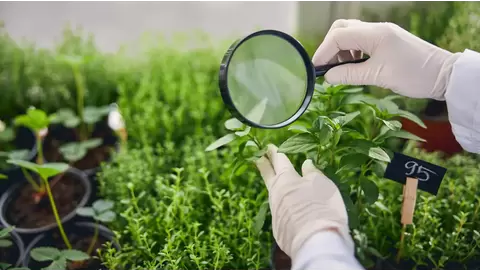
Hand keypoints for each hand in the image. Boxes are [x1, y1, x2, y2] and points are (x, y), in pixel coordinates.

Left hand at [255, 144, 353, 257]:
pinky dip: (283, 207)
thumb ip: (313, 173)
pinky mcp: (278, 229)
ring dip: (273, 186)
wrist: (316, 242)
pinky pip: (280, 213)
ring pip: (273, 194)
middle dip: (263, 165)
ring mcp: (275, 212)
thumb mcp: (322, 185)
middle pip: (268, 175)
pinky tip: (288, 209)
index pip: (279, 161)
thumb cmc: (322, 207)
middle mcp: (276, 194)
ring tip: (275, 181)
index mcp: (287, 179)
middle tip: (257, 157)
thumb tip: (306, 164)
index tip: (268, 146)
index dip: (274, 152)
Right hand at [312, 19, 461, 99]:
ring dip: (340, 49)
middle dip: (330, 46)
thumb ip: (350, 74)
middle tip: (327, 67)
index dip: (323, 52)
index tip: (316, 68)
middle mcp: (376, 29)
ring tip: (341, 69)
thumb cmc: (413, 74)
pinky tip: (354, 65)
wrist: (443, 75)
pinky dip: (352, 51)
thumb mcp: (378, 76)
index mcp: (374, 34)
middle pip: (342, 28)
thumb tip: (328, 77)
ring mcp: (382, 33)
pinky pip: (361, 40)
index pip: (338, 36)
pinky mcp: (386, 40)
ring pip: (351, 33)